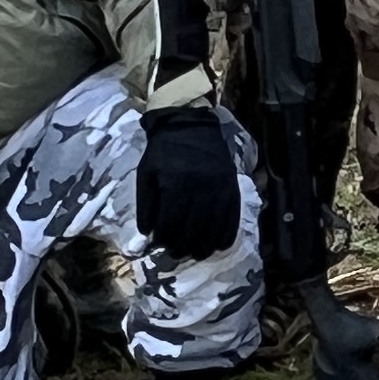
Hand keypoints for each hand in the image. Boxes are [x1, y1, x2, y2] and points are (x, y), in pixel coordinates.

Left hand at [134, 103, 244, 260]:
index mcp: (175, 184)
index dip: (165, 239)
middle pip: (192, 230)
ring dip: (204, 247)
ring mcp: (219, 188)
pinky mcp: (232, 188)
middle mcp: (200, 188)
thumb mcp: (146, 174)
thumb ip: (145, 205)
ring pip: (214, 229)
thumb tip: (147, 234)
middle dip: (183, 247)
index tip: (160, 245)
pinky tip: (217, 245)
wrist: (191, 125)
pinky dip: (225, 236)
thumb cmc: (164, 152)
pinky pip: (232, 219)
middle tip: (176, 253)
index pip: (170, 223)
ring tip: (196, 253)